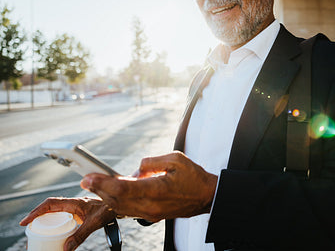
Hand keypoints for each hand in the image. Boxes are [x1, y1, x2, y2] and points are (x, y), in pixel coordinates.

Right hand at [19, 197, 115, 250]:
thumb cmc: (108, 209)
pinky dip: (54, 223)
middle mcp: (72, 204)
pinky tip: (53, 232)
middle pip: (49, 208)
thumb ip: (80, 235)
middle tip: (28, 229)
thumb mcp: (94, 223)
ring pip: (54, 212)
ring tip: (37, 232)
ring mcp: (74, 208)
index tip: (26, 221)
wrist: (118, 204)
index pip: (50, 204)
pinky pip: (61, 216)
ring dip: (44, 220)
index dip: (36, 211)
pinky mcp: (77, 213)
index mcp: (74, 202)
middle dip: (36, 217)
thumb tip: (66, 248)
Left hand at [81, 151, 217, 221]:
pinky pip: (129, 210)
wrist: (207, 197)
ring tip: (95, 184)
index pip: (122, 188)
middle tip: (86, 179)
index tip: (88, 177)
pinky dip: (117, 201)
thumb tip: (136, 169)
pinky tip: (112, 192)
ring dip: (105, 195)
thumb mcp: (176, 159)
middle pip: (116, 200)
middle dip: (99, 189)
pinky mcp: (151, 215)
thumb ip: (151, 162)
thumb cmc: (194, 178)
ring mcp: (150, 213)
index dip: (102, 183)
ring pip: (120, 207)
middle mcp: (151, 205)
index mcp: (156, 190)